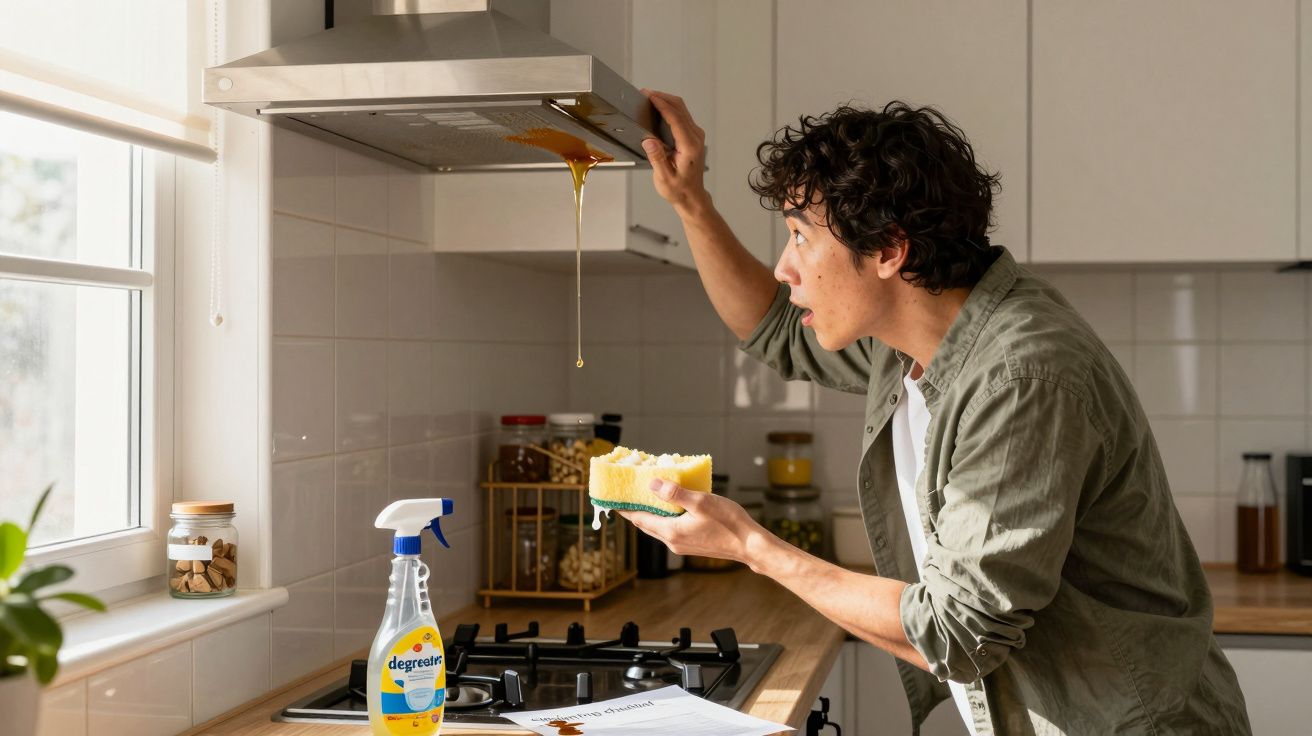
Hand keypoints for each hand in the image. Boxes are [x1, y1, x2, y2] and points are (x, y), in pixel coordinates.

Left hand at [617, 479, 765, 562]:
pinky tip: (671, 506)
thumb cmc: (728, 523)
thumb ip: (675, 494)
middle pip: (645, 524)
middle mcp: (673, 542)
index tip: (611, 498)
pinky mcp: (691, 544)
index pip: (638, 519)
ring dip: (650, 513)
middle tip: (626, 494)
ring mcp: (682, 545)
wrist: (749, 545)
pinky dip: (664, 517)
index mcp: (671, 532)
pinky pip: (670, 529)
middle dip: (634, 510)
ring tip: (646, 496)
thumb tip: (652, 484)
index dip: (624, 508)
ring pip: (657, 527)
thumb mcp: (701, 502)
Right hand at [641, 89, 709, 215]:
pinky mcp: (693, 136)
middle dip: (663, 98)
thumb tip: (649, 141)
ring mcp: (696, 135)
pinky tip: (658, 108)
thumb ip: (657, 158)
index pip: (675, 119)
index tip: (650, 96)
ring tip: (650, 98)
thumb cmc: (679, 189)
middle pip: (680, 109)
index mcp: (689, 147)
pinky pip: (682, 116)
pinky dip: (670, 108)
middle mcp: (696, 138)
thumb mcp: (664, 177)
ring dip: (666, 101)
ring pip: (682, 110)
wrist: (692, 196)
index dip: (662, 105)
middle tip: (645, 93)